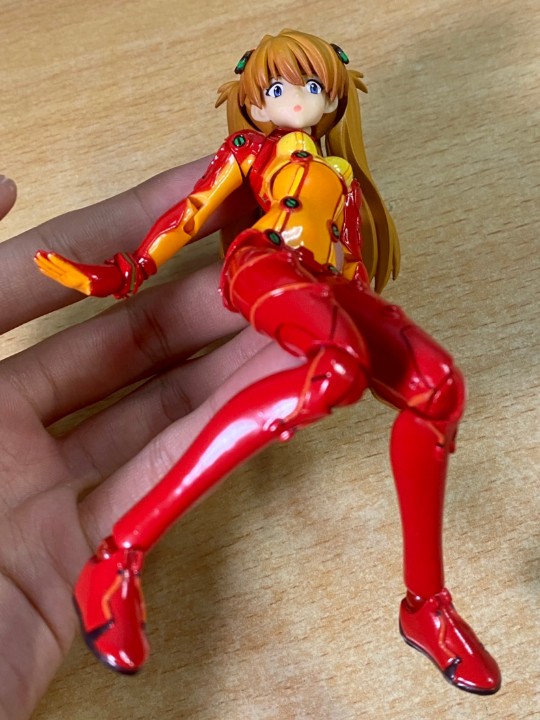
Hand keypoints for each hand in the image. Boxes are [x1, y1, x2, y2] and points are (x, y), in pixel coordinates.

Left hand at [0, 165, 296, 719]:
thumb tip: (6, 177)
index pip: (53, 271)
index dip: (128, 225)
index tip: (202, 188)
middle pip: (118, 340)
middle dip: (200, 299)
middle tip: (274, 268)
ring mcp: (38, 485)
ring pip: (149, 411)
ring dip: (225, 369)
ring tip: (294, 328)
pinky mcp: (72, 554)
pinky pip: (153, 486)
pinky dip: (213, 446)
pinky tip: (269, 404)